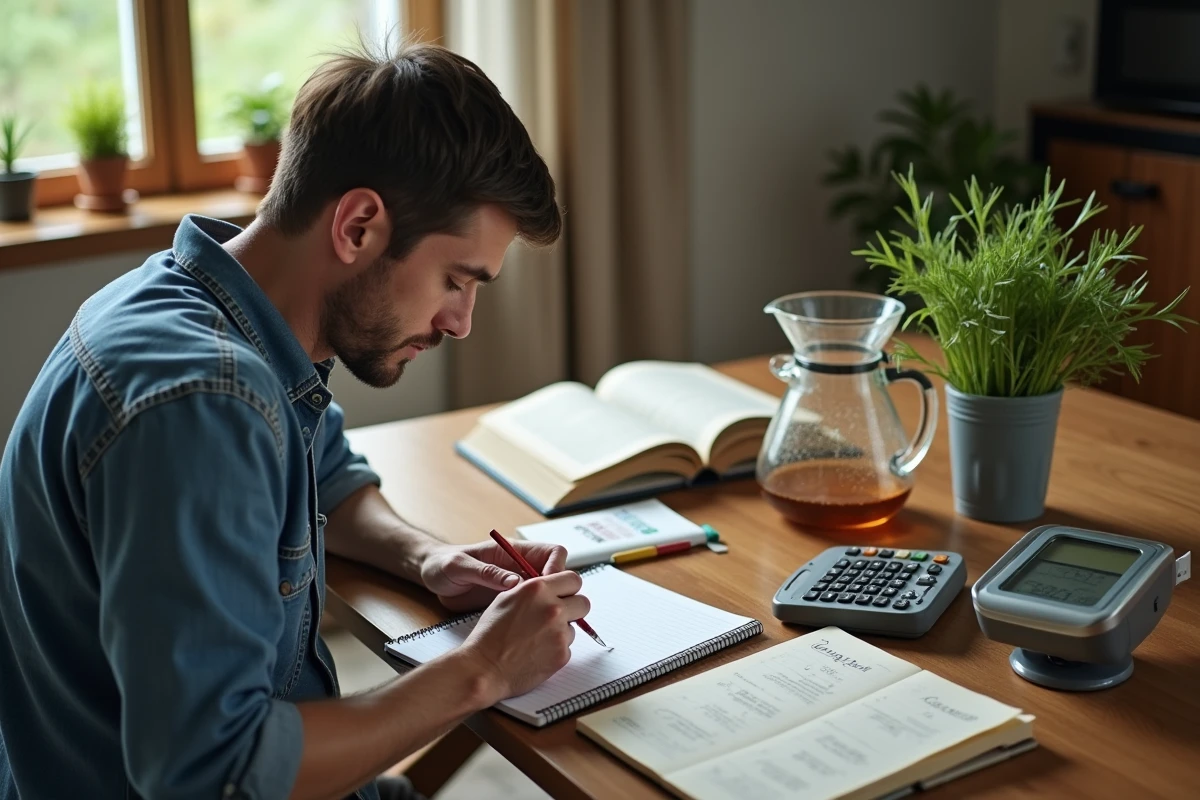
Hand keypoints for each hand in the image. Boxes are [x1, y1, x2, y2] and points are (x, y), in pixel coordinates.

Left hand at [420, 539, 568, 611]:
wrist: (431, 577)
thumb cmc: (443, 564)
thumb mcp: (461, 566)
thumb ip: (487, 572)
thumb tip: (515, 582)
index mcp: (513, 552)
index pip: (552, 552)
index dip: (557, 567)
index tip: (549, 585)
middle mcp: (520, 568)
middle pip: (557, 576)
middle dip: (562, 592)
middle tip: (554, 611)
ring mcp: (518, 587)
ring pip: (549, 596)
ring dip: (552, 608)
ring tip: (545, 625)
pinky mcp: (511, 604)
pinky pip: (533, 610)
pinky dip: (537, 620)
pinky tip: (530, 633)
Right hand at [460, 570, 589, 700]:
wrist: (484, 668)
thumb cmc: (489, 635)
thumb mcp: (506, 599)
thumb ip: (533, 590)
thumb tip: (550, 587)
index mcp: (538, 590)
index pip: (573, 579)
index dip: (568, 587)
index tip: (564, 594)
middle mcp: (552, 609)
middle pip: (583, 602)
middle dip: (573, 608)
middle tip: (558, 615)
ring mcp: (559, 633)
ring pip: (574, 627)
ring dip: (562, 631)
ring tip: (537, 638)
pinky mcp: (562, 655)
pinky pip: (568, 647)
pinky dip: (556, 649)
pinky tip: (536, 652)